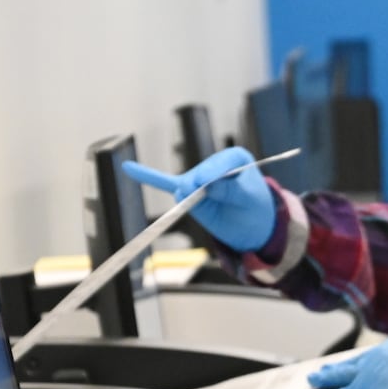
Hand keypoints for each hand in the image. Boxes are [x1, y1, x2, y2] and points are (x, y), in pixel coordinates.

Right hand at [123, 147, 274, 251]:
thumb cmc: (257, 211)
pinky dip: (151, 177)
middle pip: (200, 174)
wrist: (255, 229)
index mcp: (235, 158)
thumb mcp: (250, 201)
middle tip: (213, 201)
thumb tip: (204, 185)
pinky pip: (168, 184)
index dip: (213, 175)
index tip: (207, 185)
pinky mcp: (189, 192)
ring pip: (187, 185)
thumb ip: (230, 191)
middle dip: (203, 190)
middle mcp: (215, 165)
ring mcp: (200, 178)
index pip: (219, 163)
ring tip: (210, 209)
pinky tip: (130, 169)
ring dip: (192, 198)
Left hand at [309, 335, 387, 388]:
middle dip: (339, 366)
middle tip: (326, 368)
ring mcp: (368, 372)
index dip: (364, 364)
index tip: (357, 367)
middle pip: (354, 361)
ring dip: (325, 377)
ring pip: (341, 374)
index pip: (373, 355)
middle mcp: (378, 354)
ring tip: (313, 379)